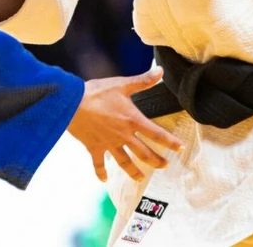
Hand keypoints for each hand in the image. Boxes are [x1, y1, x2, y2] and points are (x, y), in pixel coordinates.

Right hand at [66, 68, 185, 181]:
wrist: (72, 103)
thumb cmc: (97, 93)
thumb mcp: (121, 84)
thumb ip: (142, 81)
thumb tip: (160, 71)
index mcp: (132, 120)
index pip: (157, 134)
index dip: (171, 142)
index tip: (181, 149)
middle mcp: (123, 136)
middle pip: (144, 153)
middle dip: (156, 161)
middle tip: (165, 166)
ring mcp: (109, 144)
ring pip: (125, 162)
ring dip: (134, 171)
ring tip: (141, 178)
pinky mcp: (94, 147)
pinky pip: (98, 163)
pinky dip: (101, 172)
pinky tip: (104, 180)